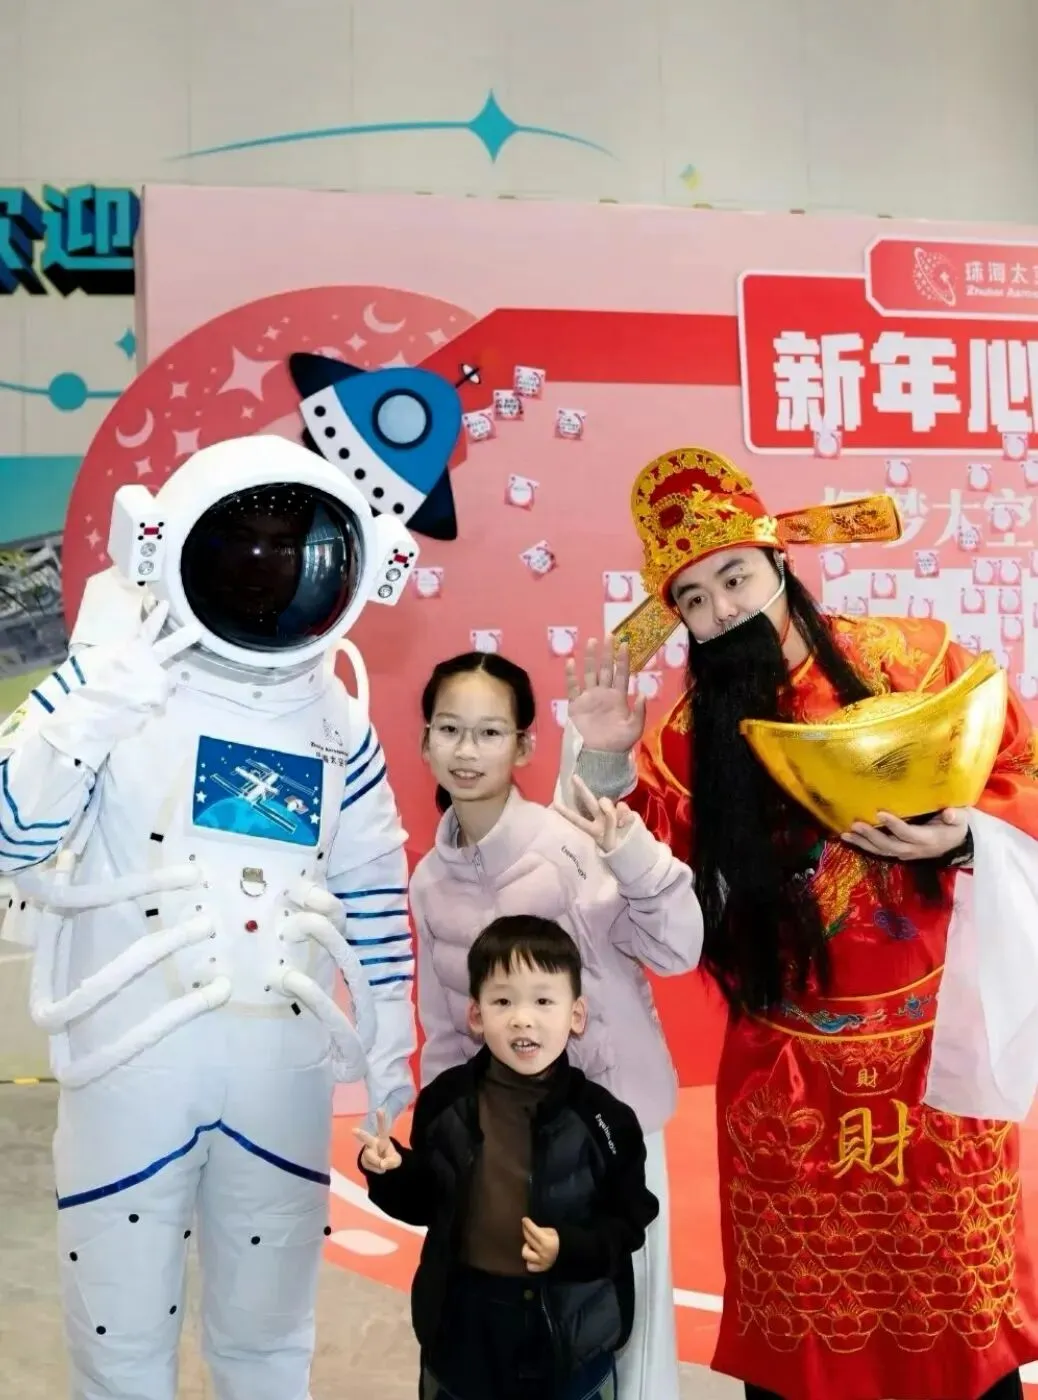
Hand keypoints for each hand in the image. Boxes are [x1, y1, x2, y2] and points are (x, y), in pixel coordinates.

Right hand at [354, 1109, 401, 1173]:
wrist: (382, 1165)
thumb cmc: (390, 1157)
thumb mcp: (396, 1160)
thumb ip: (392, 1161)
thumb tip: (382, 1164)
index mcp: (383, 1139)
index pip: (382, 1128)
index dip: (381, 1119)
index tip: (379, 1109)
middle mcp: (373, 1143)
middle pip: (366, 1138)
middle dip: (361, 1134)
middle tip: (353, 1130)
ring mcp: (367, 1151)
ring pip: (370, 1157)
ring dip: (378, 1163)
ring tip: (383, 1165)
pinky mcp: (364, 1160)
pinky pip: (370, 1167)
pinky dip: (377, 1170)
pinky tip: (378, 1167)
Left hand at [521, 1217, 559, 1272]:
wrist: (568, 1254)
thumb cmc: (559, 1240)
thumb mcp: (552, 1232)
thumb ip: (540, 1230)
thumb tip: (529, 1227)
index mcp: (548, 1242)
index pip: (533, 1231)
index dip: (527, 1224)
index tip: (524, 1219)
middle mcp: (543, 1253)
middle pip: (528, 1239)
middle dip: (526, 1231)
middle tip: (526, 1227)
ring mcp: (541, 1262)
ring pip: (525, 1254)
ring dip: (527, 1248)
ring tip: (531, 1245)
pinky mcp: (541, 1269)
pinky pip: (529, 1266)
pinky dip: (530, 1261)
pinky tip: (533, 1256)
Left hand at [554, 775, 635, 852]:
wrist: (638, 853)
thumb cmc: (619, 851)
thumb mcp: (610, 841)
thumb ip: (609, 821)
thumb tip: (609, 804)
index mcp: (593, 829)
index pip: (577, 819)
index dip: (566, 812)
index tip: (554, 804)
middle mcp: (600, 819)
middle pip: (589, 801)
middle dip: (582, 789)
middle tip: (573, 777)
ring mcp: (613, 814)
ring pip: (607, 802)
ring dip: (610, 810)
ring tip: (620, 825)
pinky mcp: (626, 813)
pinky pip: (623, 806)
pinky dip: (625, 814)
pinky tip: (627, 823)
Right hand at [565, 638, 646, 752]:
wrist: (600, 756)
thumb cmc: (618, 743)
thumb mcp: (634, 729)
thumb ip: (639, 711)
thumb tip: (643, 693)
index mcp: (618, 698)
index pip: (621, 674)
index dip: (622, 660)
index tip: (625, 644)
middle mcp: (604, 694)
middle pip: (605, 669)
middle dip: (606, 653)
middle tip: (608, 635)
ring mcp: (589, 698)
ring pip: (590, 674)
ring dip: (590, 658)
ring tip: (591, 642)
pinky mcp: (576, 705)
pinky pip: (573, 687)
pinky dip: (571, 675)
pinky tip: (571, 662)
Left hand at [842, 808, 968, 860]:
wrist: (958, 844)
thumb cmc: (957, 826)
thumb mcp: (962, 819)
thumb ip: (956, 816)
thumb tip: (950, 813)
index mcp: (929, 839)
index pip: (908, 833)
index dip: (894, 825)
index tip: (880, 813)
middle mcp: (914, 849)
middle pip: (890, 845)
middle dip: (872, 836)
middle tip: (855, 824)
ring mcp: (906, 853)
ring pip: (881, 851)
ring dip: (863, 843)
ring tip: (846, 833)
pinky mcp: (899, 852)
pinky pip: (879, 851)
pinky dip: (864, 845)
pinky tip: (849, 837)